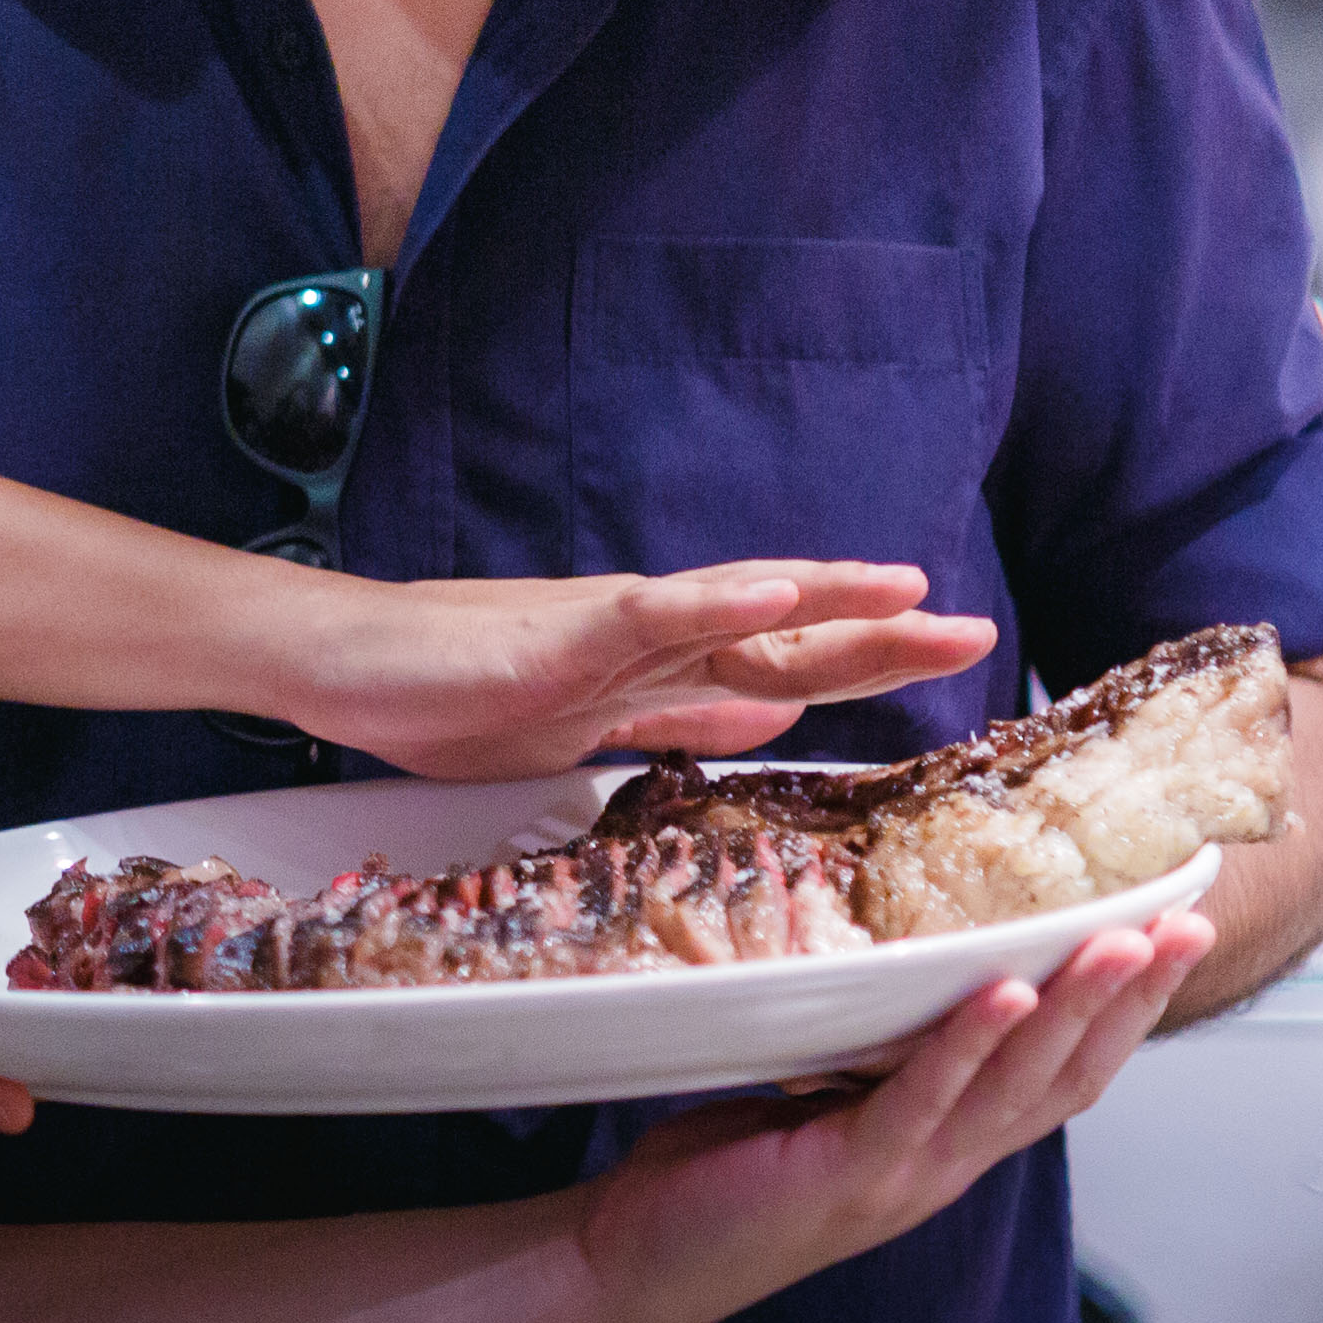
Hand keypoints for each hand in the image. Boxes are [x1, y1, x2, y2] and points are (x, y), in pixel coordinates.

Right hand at [264, 561, 998, 778]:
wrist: (345, 663)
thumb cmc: (446, 693)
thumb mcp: (586, 731)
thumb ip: (674, 721)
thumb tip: (765, 722)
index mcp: (658, 670)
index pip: (785, 666)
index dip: (870, 662)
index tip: (951, 665)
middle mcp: (650, 638)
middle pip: (788, 636)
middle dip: (885, 636)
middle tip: (977, 636)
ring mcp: (610, 629)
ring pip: (738, 610)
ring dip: (828, 599)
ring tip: (908, 590)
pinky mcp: (562, 632)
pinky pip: (654, 613)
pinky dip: (719, 601)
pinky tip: (776, 592)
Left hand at [568, 911, 1209, 1322]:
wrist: (635, 1263)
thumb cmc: (721, 1175)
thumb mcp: (820, 1095)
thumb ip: (876, 1050)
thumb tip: (905, 958)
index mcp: (948, 1143)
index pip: (1061, 1074)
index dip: (1122, 1011)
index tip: (1167, 933)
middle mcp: (947, 1164)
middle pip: (1066, 1078)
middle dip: (1130, 1001)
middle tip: (1184, 927)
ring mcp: (905, 1175)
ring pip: (1013, 1089)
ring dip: (1073, 1011)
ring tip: (1120, 943)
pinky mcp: (848, 1173)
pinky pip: (921, 1102)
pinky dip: (967, 1046)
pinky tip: (1005, 994)